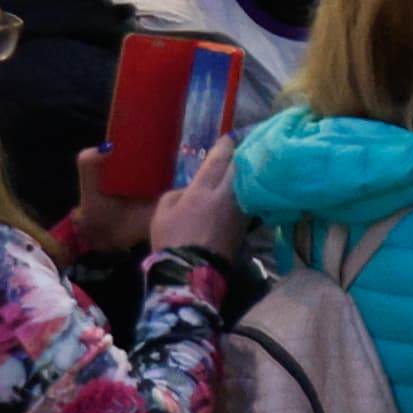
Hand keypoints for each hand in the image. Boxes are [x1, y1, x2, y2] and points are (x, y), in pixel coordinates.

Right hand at [149, 139, 245, 258]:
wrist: (191, 273)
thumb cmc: (172, 240)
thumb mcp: (163, 212)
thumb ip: (178, 193)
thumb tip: (192, 189)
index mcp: (204, 190)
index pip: (220, 160)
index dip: (225, 146)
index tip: (229, 138)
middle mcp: (227, 196)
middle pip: (241, 167)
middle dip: (243, 155)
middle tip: (244, 146)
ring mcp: (240, 211)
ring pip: (247, 183)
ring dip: (248, 173)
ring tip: (247, 165)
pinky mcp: (246, 225)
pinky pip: (249, 200)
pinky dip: (249, 191)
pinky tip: (248, 188)